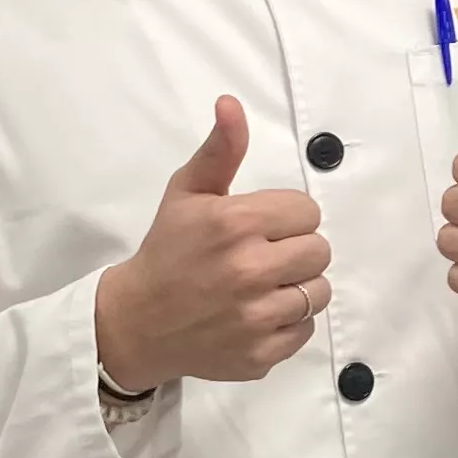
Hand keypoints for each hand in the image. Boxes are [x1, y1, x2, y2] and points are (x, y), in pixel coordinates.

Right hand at [93, 98, 330, 393]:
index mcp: (235, 224)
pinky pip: (305, 330)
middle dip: (295, 250)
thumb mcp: (187, 192)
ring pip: (319, 292)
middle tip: (263, 256)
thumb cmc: (167, 251)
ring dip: (297, 287)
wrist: (137, 323)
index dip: (287, 217)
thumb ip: (220, 149)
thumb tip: (231, 104)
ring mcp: (256, 317)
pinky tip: (256, 314)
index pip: (307, 212)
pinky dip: (287, 324)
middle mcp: (250, 270)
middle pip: (319, 251)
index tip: (262, 227)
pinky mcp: (261, 354)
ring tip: (263, 286)